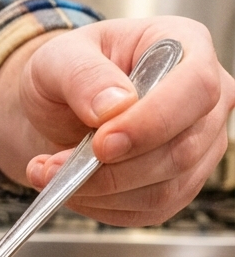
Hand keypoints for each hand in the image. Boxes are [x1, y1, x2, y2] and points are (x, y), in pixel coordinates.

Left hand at [0, 17, 233, 224]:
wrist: (61, 107)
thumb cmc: (70, 71)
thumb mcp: (59, 57)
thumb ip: (83, 75)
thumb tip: (112, 105)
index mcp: (185, 46)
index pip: (196, 88)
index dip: (153, 122)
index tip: (103, 142)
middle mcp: (205, 99)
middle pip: (183, 149)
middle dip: (115, 168)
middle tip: (56, 165)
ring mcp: (200, 145)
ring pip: (167, 188)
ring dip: (102, 191)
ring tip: (51, 174)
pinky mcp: (181, 184)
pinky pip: (151, 210)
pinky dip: (104, 206)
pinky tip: (73, 189)